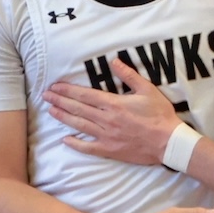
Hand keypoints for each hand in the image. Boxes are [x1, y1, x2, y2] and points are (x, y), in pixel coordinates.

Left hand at [44, 60, 179, 164]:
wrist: (168, 142)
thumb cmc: (160, 115)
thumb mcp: (147, 90)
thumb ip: (129, 75)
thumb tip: (114, 61)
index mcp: (114, 104)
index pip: (85, 95)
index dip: (68, 90)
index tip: (55, 86)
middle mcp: (106, 120)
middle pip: (77, 109)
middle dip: (60, 101)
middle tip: (45, 96)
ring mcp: (106, 136)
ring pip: (79, 125)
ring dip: (63, 117)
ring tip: (51, 110)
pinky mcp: (110, 150)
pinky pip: (88, 147)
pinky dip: (76, 144)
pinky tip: (65, 139)